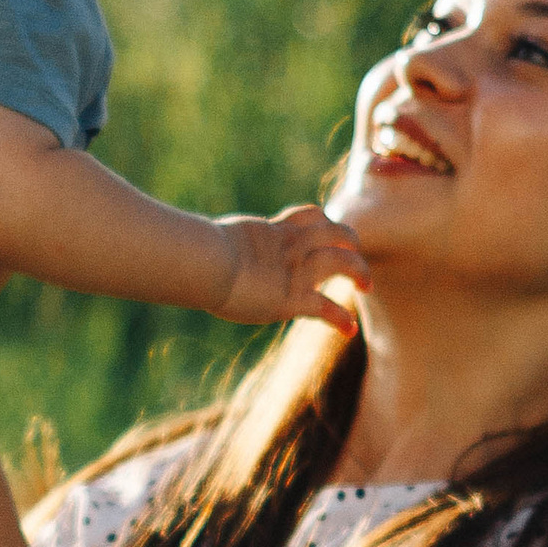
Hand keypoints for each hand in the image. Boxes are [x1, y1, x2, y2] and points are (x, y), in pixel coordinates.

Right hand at [208, 201, 371, 326]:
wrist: (206, 263)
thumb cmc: (196, 254)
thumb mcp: (207, 242)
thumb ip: (213, 246)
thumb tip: (181, 246)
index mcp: (272, 231)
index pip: (308, 216)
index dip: (322, 220)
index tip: (327, 226)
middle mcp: (290, 246)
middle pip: (334, 231)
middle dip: (349, 240)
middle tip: (354, 251)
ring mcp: (294, 270)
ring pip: (341, 261)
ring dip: (359, 270)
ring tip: (366, 284)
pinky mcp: (293, 298)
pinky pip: (325, 307)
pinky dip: (340, 319)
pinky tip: (348, 330)